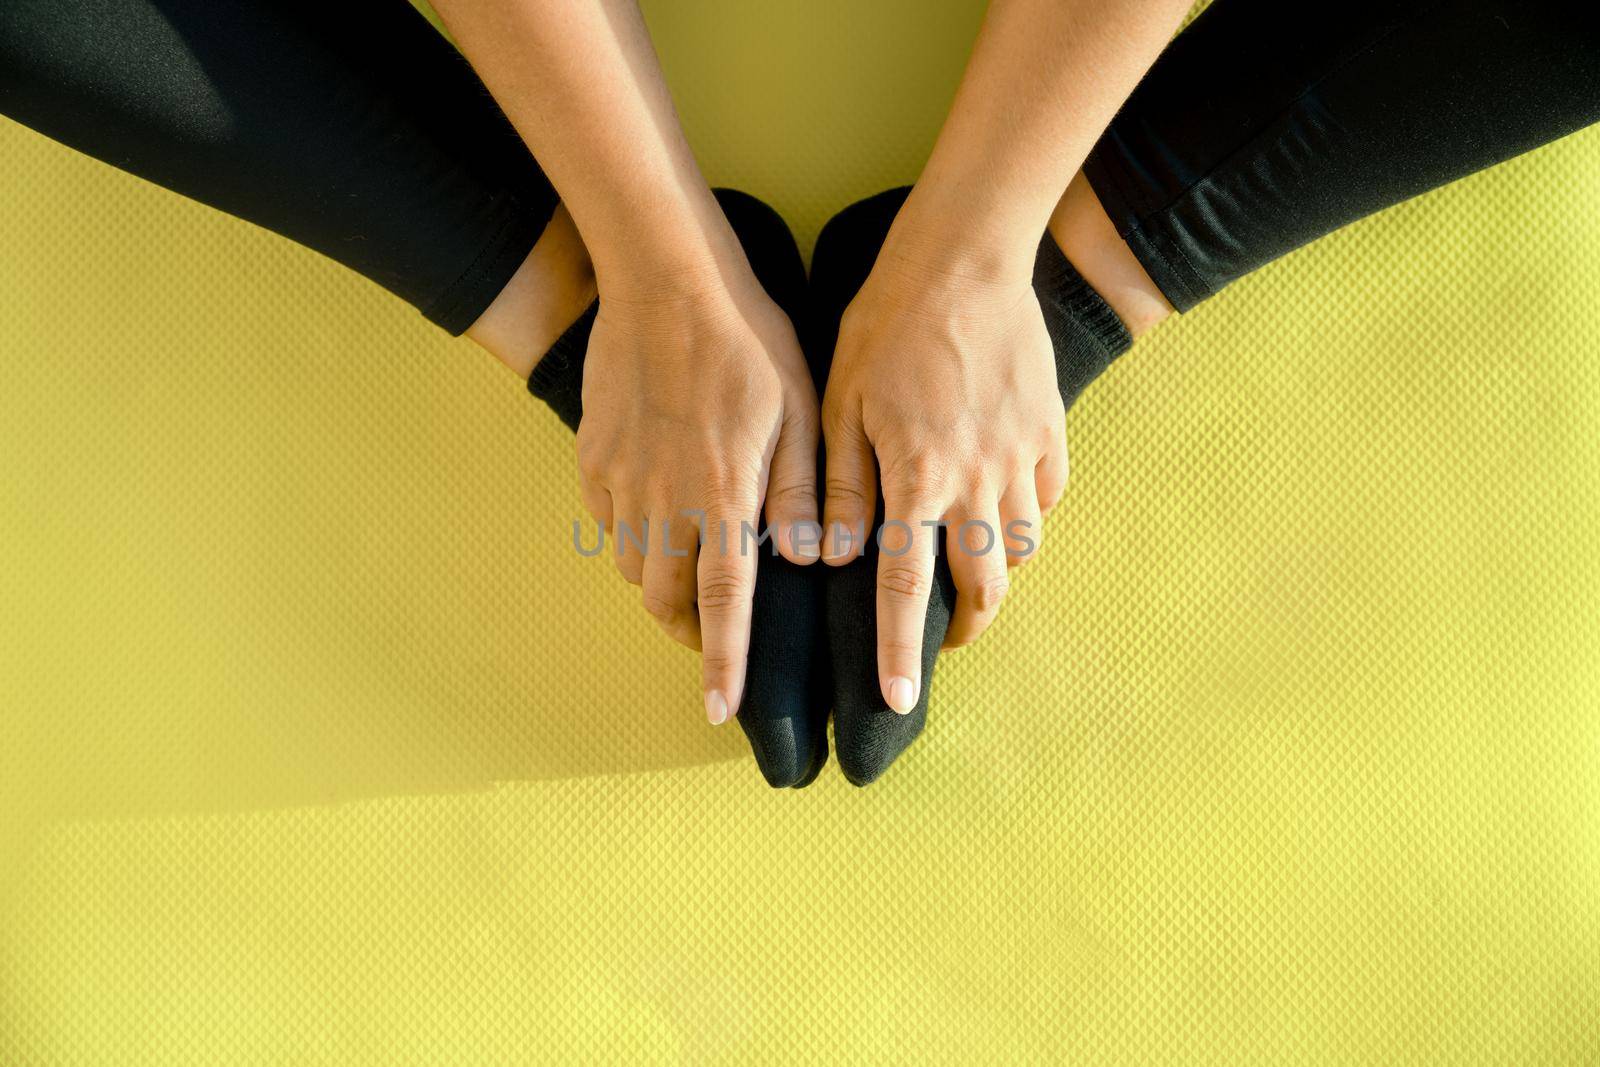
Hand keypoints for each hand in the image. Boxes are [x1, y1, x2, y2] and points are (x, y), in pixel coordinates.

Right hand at [576, 266, 819, 723]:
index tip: (722, 710)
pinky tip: (660, 519)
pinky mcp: (593, 457)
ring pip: (631, 569)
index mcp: (721, 497)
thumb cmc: (747, 341)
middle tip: (717, 633)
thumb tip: (809, 559)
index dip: (724, 663)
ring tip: (693, 579)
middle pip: (665, 600)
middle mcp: (663, 501)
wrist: (664, 281)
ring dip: (662, 588)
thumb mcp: (800, 411)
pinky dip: (633, 541)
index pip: (723, 604)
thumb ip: (802, 492)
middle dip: (690, 632)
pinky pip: (608, 524)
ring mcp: (620, 481)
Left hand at [820, 237, 1066, 711]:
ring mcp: (1022, 456)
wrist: (964, 259)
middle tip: (943, 634)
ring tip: (965, 567)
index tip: (899, 699)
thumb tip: (824, 558)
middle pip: (985, 584)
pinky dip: (1025, 514)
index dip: (902, 649)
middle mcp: (978, 480)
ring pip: (1022, 546)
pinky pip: (1048, 494)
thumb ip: (838, 488)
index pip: (909, 586)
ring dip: (994, 572)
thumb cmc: (887, 326)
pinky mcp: (1050, 428)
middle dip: (965, 624)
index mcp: (918, 478)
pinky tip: (999, 502)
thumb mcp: (841, 404)